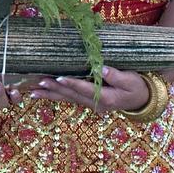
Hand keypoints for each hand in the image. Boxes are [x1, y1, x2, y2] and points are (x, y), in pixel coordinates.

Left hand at [35, 65, 151, 111]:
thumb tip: (101, 68)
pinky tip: (42, 94)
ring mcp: (90, 104)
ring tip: (33, 92)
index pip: (85, 89)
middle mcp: (95, 104)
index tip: (58, 77)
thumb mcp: (131, 80)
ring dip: (50, 95)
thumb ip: (116, 75)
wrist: (141, 99)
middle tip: (38, 83)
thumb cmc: (136, 86)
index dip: (71, 83)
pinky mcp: (87, 101)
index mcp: (106, 98)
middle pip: (71, 96)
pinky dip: (55, 96)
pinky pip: (68, 99)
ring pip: (66, 99)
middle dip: (54, 90)